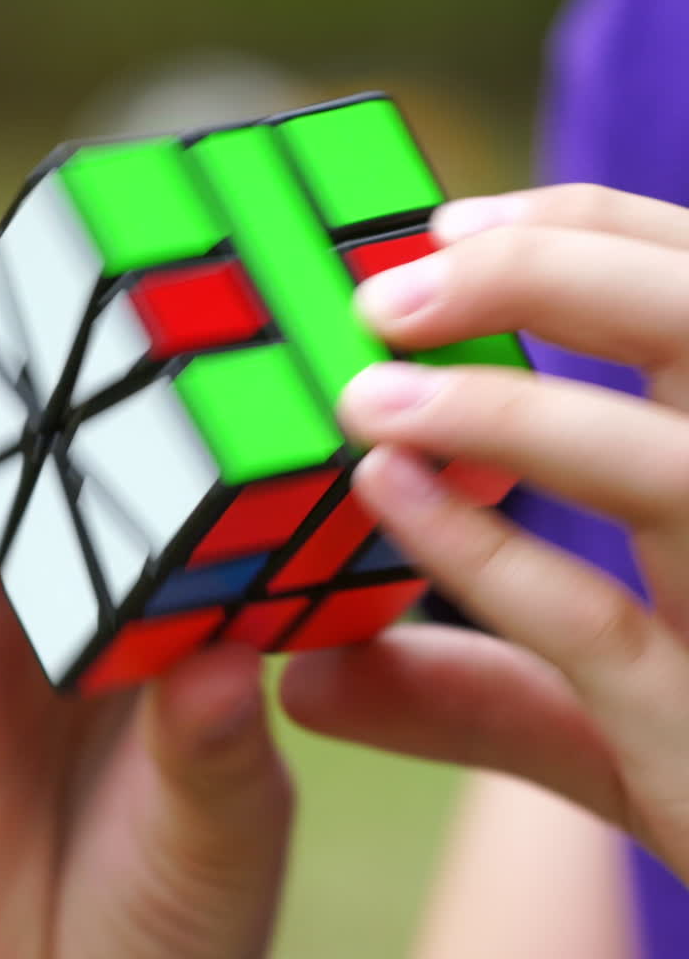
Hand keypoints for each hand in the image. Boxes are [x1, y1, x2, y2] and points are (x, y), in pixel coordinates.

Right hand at [0, 188, 293, 958]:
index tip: (172, 266)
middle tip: (15, 207)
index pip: (158, 484)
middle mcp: (72, 624)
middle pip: (43, 458)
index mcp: (165, 631)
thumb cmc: (180, 941)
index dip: (157, 380)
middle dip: (29, 338)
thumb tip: (229, 652)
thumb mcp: (225, 837)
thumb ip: (220, 749)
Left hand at [285, 184, 688, 882]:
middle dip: (557, 271)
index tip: (445, 227)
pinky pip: (599, 621)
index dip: (586, 234)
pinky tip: (386, 490)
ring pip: (677, 461)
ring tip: (364, 389)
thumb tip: (306, 681)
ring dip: (511, 408)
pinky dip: (487, 551)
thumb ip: (476, 694)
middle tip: (387, 285)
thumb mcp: (607, 731)